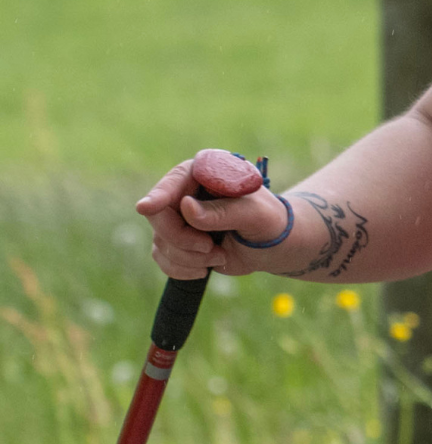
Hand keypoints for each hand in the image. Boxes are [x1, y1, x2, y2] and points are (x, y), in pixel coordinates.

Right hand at [136, 148, 285, 276]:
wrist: (274, 245)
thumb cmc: (269, 221)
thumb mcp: (255, 215)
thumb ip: (224, 212)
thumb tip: (186, 207)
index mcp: (204, 175)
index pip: (175, 181)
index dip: (159, 194)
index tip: (146, 208)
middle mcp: (184, 193)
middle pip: (159, 216)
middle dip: (182, 239)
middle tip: (210, 247)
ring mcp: (177, 217)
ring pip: (161, 241)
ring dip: (190, 257)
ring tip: (220, 254)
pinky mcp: (175, 240)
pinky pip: (162, 258)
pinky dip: (183, 269)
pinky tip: (206, 267)